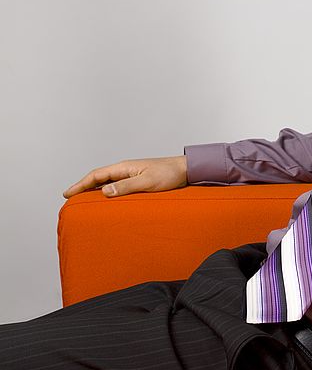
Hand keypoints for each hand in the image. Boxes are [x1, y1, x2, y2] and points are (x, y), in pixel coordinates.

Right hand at [63, 156, 187, 198]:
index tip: (67, 194)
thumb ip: (126, 187)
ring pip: (107, 183)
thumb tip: (104, 192)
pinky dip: (108, 193)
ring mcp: (131, 174)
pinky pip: (118, 186)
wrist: (186, 170)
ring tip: (84, 202)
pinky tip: (107, 201)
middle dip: (83, 188)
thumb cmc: (169, 174)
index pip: (96, 175)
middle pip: (98, 178)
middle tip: (70, 200)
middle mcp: (125, 170)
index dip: (80, 184)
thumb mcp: (147, 182)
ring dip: (94, 191)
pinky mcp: (138, 180)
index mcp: (124, 167)